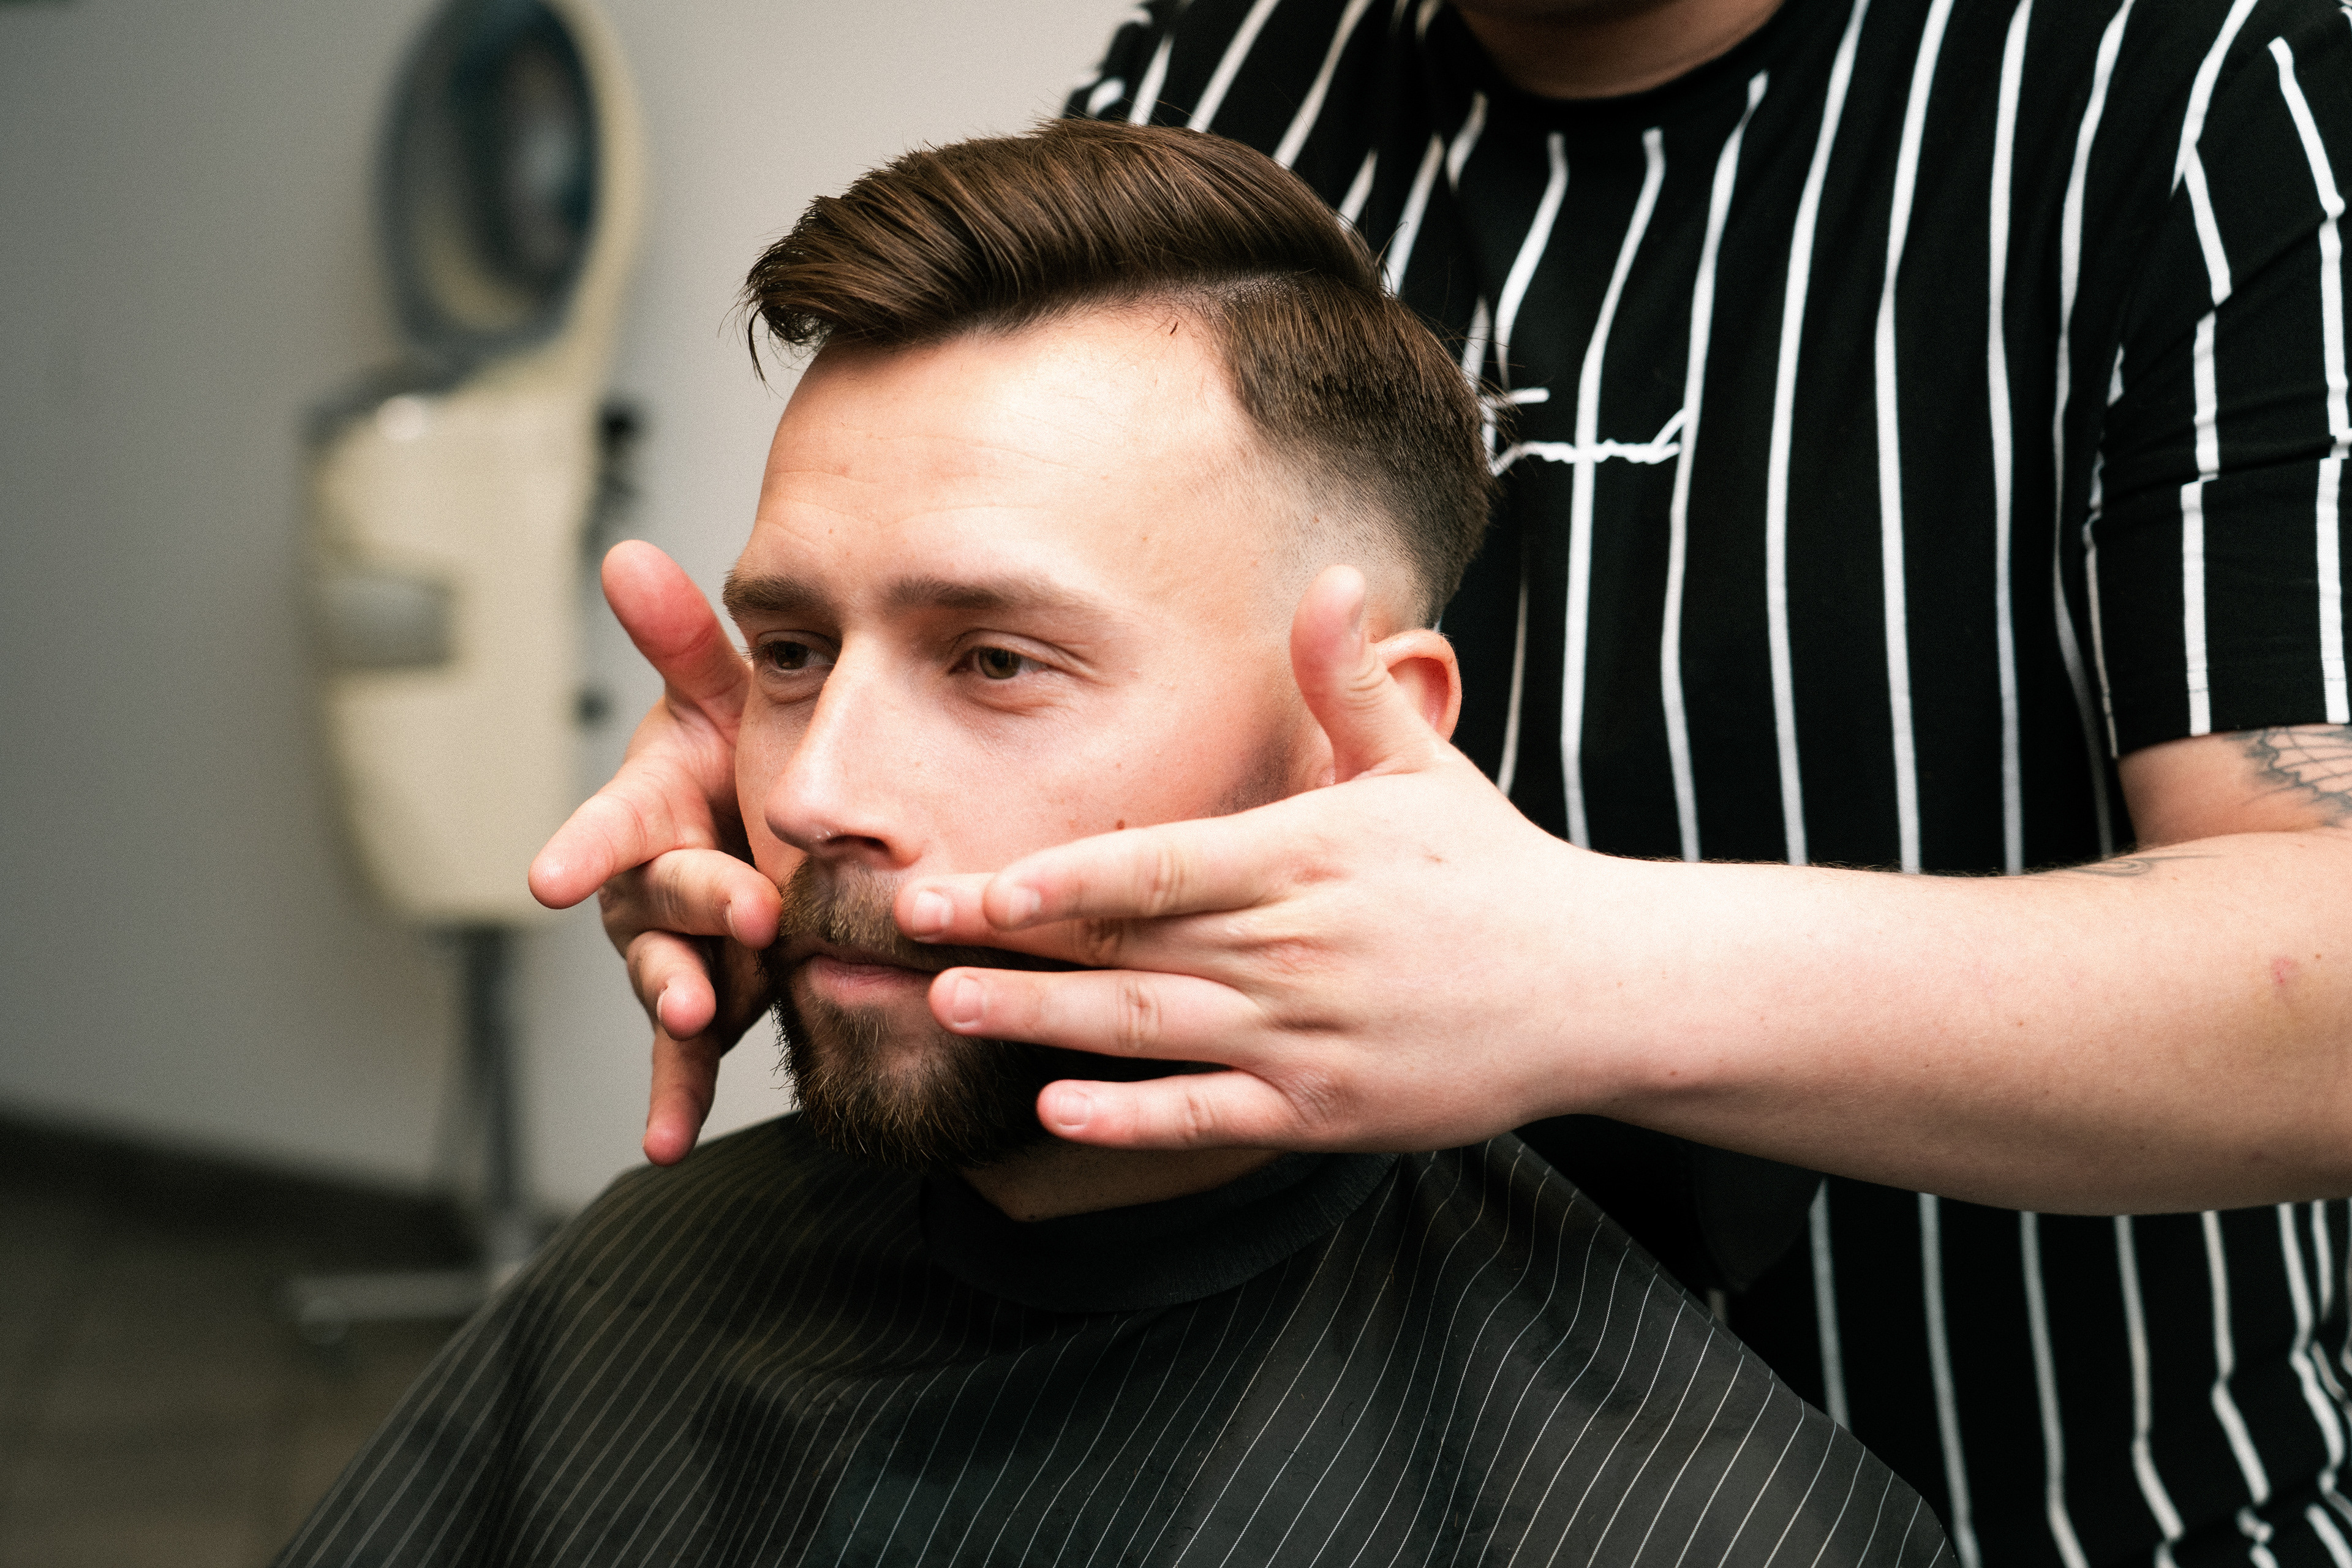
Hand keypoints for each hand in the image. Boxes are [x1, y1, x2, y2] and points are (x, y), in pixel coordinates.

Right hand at [529, 542, 780, 1163]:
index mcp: (651, 807)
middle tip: (744, 919)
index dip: (583, 849)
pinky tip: (668, 1141)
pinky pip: (682, 1056)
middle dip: (688, 912)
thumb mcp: (724, 696)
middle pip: (656, 901)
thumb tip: (624, 552)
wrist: (786, 832)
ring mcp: (674, 948)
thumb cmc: (741, 753)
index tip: (548, 880)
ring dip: (677, 1003)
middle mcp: (649, 881)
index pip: (610, 825)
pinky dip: (673, 1097)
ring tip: (698, 1016)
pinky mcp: (704, 1003)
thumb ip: (680, 639)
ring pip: (663, 978)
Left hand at [898, 566, 1601, 1152]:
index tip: (979, 883)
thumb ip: (1352, 681)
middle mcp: (1298, 949)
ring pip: (1151, 1030)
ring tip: (948, 1008)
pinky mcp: (1323, 1108)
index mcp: (1309, 856)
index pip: (1162, 870)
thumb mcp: (1425, 762)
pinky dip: (1132, 1120)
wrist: (1593, 988)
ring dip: (1042, 1024)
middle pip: (1129, 947)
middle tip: (904, 936)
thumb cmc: (1492, 869)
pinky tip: (1055, 1111)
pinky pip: (1209, 1117)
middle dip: (1010, 944)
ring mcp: (1309, 1036)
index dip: (1064, 882)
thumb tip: (1331, 576)